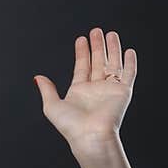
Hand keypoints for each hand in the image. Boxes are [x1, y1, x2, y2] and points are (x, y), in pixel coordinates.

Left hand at [34, 27, 135, 152]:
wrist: (90, 136)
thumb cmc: (71, 126)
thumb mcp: (52, 106)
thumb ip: (47, 90)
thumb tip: (38, 77)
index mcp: (79, 91)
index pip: (82, 67)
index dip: (81, 52)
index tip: (81, 39)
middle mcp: (95, 89)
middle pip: (98, 62)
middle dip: (97, 46)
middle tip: (96, 31)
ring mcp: (110, 90)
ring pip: (113, 64)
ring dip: (112, 49)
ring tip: (111, 34)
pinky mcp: (123, 92)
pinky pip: (128, 74)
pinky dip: (130, 63)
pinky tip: (129, 51)